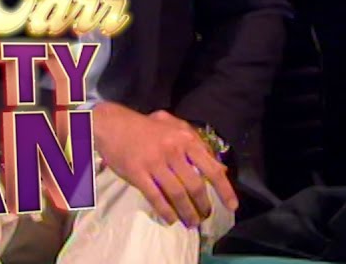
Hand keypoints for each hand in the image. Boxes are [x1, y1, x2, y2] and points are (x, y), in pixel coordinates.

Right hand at [91, 103, 238, 226]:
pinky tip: (171, 219)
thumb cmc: (147, 127)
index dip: (224, 189)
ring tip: (191, 222)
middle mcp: (173, 151)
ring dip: (187, 212)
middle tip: (205, 216)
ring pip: (177, 194)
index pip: (211, 168)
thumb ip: (198, 144)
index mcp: (186, 139)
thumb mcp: (176, 128)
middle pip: (195, 185)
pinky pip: (155, 197)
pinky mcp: (137, 173)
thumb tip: (219, 167)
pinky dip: (165, 211)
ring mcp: (155, 163)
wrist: (114, 124)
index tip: (232, 205)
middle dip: (203, 205)